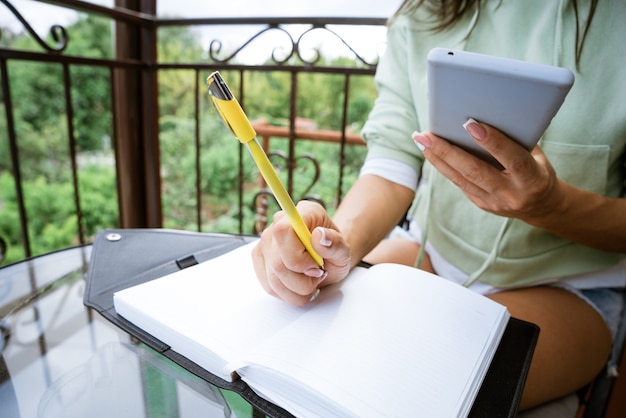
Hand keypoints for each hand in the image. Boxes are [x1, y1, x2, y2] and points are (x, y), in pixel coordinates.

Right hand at [251, 200, 351, 305]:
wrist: (327, 258)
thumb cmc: (334, 252)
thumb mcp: (345, 251)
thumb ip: (336, 243)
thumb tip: (320, 236)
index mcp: (304, 212)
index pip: (283, 231)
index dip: (298, 257)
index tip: (316, 265)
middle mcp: (279, 222)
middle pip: (278, 262)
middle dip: (302, 279)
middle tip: (318, 274)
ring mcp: (266, 241)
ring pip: (274, 279)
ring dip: (297, 289)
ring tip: (311, 281)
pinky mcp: (259, 258)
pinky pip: (269, 286)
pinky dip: (289, 293)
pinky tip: (299, 285)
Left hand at [412, 119, 562, 221]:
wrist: (541, 206)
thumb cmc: (538, 170)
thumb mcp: (537, 156)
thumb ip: (517, 140)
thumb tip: (489, 113)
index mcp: (532, 178)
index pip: (511, 159)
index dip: (492, 142)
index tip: (470, 124)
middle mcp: (511, 193)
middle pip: (474, 171)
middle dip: (447, 151)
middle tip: (426, 135)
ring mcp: (493, 202)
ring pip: (460, 179)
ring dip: (437, 158)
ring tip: (421, 140)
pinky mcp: (481, 204)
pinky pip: (458, 183)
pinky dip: (444, 165)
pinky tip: (431, 151)